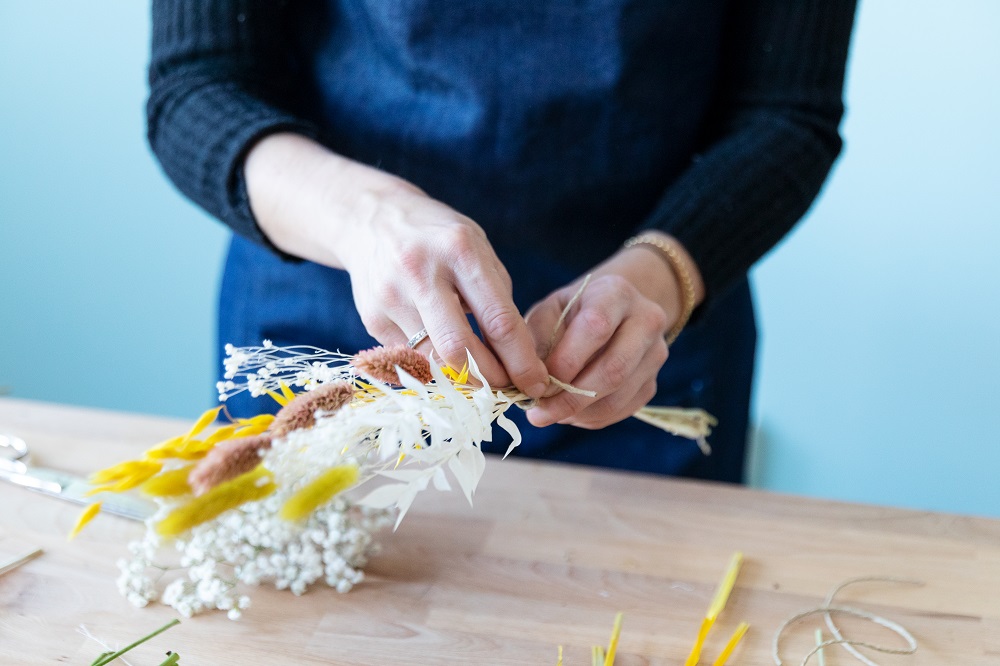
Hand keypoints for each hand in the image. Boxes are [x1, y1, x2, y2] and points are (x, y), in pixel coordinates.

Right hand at [244, 133, 548, 395]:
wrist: (371, 219)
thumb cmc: (439, 238)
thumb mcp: (476, 248)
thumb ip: (497, 297)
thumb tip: (519, 357)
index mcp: (460, 250)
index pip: (498, 320)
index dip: (521, 360)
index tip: (537, 383)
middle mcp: (421, 273)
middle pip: (461, 349)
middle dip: (492, 378)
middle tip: (509, 388)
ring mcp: (391, 298)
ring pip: (434, 361)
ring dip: (463, 380)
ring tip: (483, 378)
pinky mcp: (372, 320)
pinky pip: (412, 360)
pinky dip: (435, 367)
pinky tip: (446, 360)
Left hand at [523, 236, 702, 428]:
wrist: (613, 312)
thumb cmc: (571, 312)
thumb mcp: (549, 311)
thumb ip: (536, 341)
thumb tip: (527, 384)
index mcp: (616, 293)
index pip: (596, 327)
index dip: (566, 360)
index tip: (537, 382)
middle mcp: (646, 320)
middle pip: (614, 368)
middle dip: (571, 397)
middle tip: (538, 413)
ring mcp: (655, 354)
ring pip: (618, 396)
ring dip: (578, 413)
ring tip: (549, 413)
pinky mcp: (653, 383)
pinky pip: (622, 410)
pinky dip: (590, 418)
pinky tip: (569, 413)